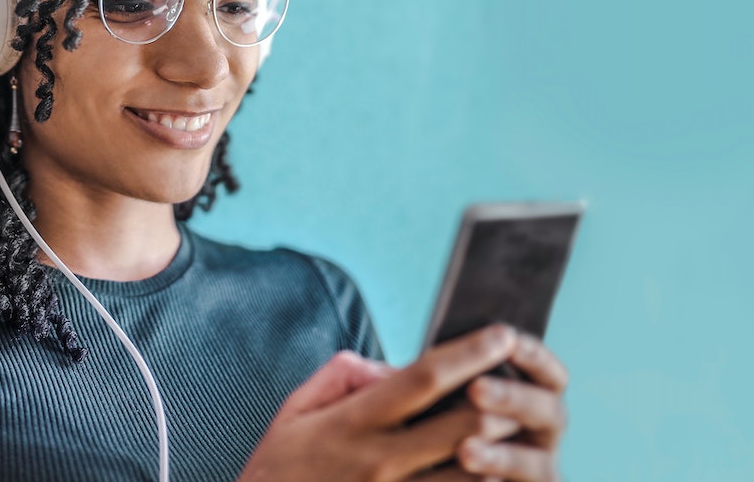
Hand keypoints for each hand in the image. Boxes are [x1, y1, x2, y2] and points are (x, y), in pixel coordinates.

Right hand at [239, 325, 563, 481]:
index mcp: (353, 422)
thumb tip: (383, 366)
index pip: (423, 378)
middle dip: (502, 400)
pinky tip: (492, 473)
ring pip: (472, 475)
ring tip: (519, 431)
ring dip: (502, 450)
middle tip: (523, 383)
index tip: (501, 334)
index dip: (469, 353)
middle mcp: (380, 462)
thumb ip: (339, 378)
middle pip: (462, 426)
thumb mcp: (294, 413)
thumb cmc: (279, 471)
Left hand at [455, 332, 568, 480]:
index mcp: (534, 395)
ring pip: (533, 463)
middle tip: (476, 389)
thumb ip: (456, 374)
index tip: (507, 336)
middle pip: (548, 410)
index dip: (532, 355)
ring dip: (499, 455)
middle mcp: (544, 431)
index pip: (548, 372)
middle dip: (511, 397)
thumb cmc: (441, 420)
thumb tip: (445, 344)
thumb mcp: (451, 393)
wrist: (426, 466)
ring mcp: (540, 468)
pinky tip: (467, 474)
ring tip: (464, 450)